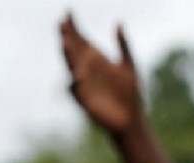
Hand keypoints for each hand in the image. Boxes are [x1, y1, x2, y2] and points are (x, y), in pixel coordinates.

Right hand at [60, 15, 140, 134]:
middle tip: (62, 22)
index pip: (81, 41)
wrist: (131, 119)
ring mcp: (84, 85)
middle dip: (68, 37)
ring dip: (68, 56)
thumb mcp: (129, 65)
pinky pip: (77, 91)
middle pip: (73, 50)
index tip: (68, 12)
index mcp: (97, 61)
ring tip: (65, 43)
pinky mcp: (85, 100)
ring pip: (73, 67)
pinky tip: (78, 75)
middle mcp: (87, 70)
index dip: (74, 27)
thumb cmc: (130, 94)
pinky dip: (76, 83)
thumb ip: (123, 45)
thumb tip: (118, 23)